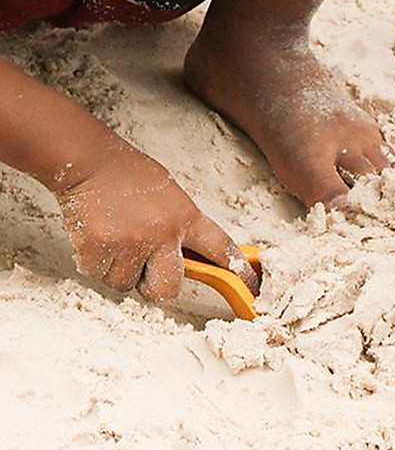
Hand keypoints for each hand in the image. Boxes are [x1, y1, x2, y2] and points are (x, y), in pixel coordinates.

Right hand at [55, 140, 257, 301]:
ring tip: (115, 237)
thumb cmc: (128, 175)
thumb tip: (185, 256)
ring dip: (118, 269)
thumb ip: (179, 227)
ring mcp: (130, 243)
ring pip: (126, 284)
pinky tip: (96, 236)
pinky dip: (94, 262)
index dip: (236, 270)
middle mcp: (162, 233)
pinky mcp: (98, 250)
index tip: (249, 284)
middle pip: (168, 288)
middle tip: (143, 267)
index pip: (220, 248)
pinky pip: (98, 275)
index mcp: (185, 216)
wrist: (90, 161)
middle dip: (155, 286)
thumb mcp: (169, 196)